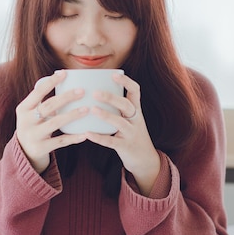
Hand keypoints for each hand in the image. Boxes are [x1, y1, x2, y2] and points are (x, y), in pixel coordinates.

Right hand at [15, 70, 88, 172]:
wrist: (23, 152)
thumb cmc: (33, 125)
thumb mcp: (30, 112)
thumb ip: (42, 99)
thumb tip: (62, 77)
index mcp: (23, 108)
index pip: (38, 92)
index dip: (51, 82)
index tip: (65, 73)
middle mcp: (26, 121)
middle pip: (48, 106)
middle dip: (66, 97)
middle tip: (82, 91)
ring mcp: (33, 135)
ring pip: (55, 123)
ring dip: (72, 115)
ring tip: (87, 109)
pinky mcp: (41, 148)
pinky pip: (60, 141)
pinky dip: (73, 138)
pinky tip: (85, 134)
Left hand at [85, 73, 160, 194]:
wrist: (145, 159)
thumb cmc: (131, 134)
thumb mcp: (129, 118)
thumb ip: (117, 107)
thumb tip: (93, 90)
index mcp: (136, 110)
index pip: (135, 91)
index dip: (126, 82)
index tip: (114, 75)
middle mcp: (136, 119)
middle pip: (126, 105)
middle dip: (112, 98)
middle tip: (95, 93)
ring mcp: (131, 133)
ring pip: (120, 122)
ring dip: (106, 115)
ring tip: (92, 109)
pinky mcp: (125, 147)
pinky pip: (112, 142)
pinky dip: (99, 138)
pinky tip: (87, 133)